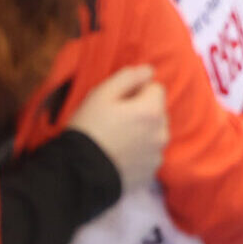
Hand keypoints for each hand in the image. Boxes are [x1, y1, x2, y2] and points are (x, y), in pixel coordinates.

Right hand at [67, 64, 168, 191]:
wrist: (80, 173)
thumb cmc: (89, 128)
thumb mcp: (101, 94)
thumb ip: (128, 77)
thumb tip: (148, 70)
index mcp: (152, 110)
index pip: (155, 87)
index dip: (136, 90)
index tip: (117, 101)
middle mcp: (162, 133)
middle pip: (157, 111)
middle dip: (141, 111)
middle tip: (115, 119)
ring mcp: (158, 155)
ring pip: (154, 133)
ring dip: (142, 131)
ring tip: (116, 139)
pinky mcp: (151, 173)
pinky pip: (149, 154)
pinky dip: (139, 152)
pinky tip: (119, 154)